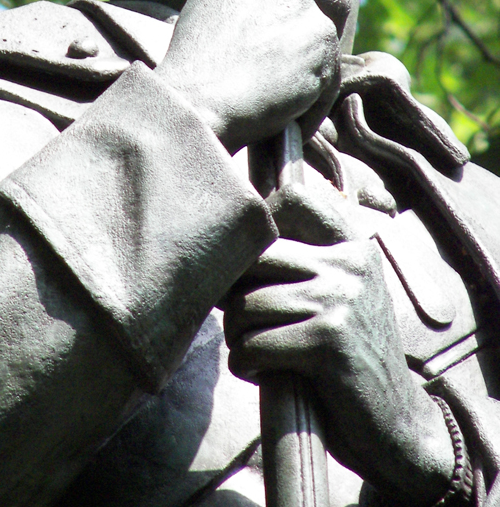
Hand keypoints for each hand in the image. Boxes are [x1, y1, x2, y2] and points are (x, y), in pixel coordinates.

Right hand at [155, 0, 349, 152]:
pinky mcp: (321, 36)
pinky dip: (316, 97)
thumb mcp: (206, 15)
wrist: (196, 107)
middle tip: (297, 58)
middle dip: (318, 19)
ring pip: (329, 28)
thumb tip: (280, 18)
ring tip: (284, 97)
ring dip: (315, 62)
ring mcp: (298, 2)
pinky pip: (333, 69)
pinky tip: (289, 116)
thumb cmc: (191, 76)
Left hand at [222, 183, 455, 504]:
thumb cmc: (349, 357)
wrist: (397, 424)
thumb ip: (299, 264)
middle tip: (243, 322)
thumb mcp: (337, 296)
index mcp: (352, 246)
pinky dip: (245, 364)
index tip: (255, 271)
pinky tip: (262, 372)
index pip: (291, 199)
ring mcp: (341, 300)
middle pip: (254, 257)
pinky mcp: (328, 341)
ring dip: (237, 336)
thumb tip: (227, 242)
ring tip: (255, 350)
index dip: (258, 232)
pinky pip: (253, 344)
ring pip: (246, 305)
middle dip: (234, 295)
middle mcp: (350, 265)